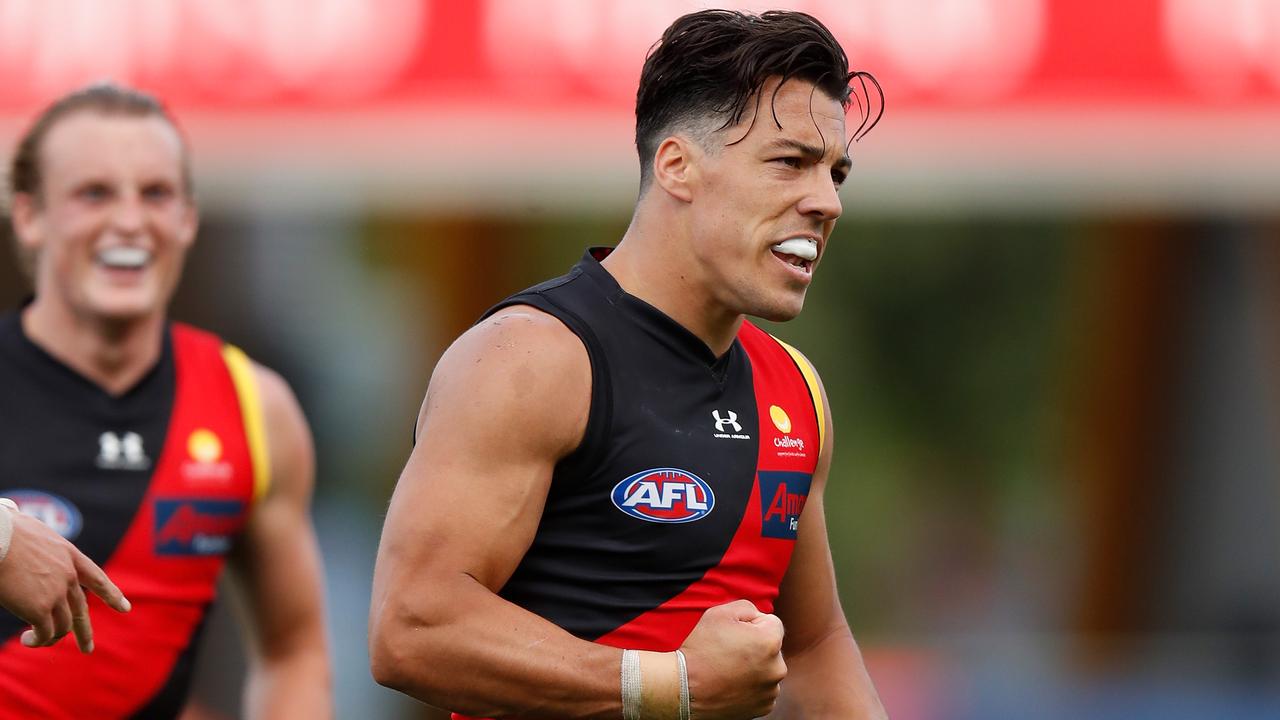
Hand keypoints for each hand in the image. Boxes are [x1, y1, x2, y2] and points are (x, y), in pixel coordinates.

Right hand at [0, 509, 130, 652]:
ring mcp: (57, 593)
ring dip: (50, 638)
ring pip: (63, 625)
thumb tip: (11, 509)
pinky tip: (28, 641)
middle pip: (81, 609)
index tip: (125, 608)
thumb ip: (26, 529)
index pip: (96, 578)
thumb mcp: (25, 523)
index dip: (111, 594)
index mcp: (68, 555)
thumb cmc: (3, 529)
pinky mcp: (40, 609)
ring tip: (35, 641)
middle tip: (88, 648)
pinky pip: (45, 633)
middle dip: (84, 631)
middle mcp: (68, 576)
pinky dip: (38, 640)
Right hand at [679, 599, 786, 718]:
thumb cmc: (701, 648)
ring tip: (727, 670)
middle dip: (755, 647)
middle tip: (728, 652)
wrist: (684, 688)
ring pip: (766, 669)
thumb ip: (748, 607)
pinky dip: (750, 686)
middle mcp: (777, 668)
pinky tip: (731, 684)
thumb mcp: (720, 612)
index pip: (771, 623)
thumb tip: (758, 617)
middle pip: (771, 648)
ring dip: (754, 667)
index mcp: (770, 642)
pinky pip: (762, 689)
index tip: (733, 634)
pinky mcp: (763, 707)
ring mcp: (770, 691)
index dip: (751, 625)